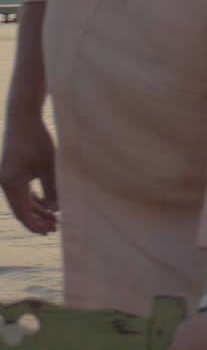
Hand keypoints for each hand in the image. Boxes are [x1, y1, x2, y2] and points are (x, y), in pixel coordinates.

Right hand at [0, 115, 57, 234]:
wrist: (23, 118)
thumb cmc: (38, 140)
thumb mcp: (50, 166)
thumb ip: (53, 189)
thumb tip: (56, 210)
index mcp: (12, 184)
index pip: (22, 213)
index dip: (35, 225)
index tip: (49, 231)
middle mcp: (7, 183)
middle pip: (22, 209)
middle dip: (37, 219)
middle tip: (55, 228)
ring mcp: (8, 177)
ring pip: (22, 201)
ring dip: (37, 210)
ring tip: (53, 218)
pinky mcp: (13, 171)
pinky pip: (22, 191)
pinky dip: (34, 199)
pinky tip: (47, 204)